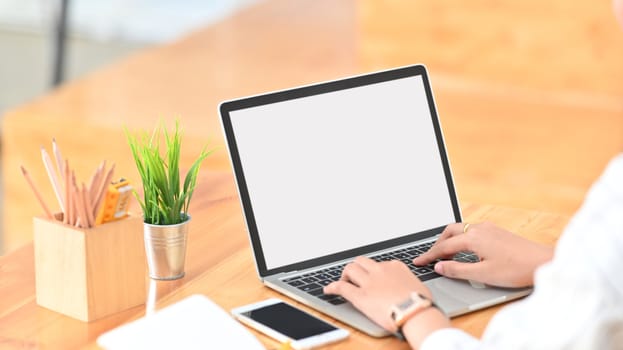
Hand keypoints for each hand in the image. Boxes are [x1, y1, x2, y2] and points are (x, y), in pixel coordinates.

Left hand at [323, 257, 445, 331]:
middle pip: (361, 261)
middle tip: (354, 277)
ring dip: (345, 275)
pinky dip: (333, 287)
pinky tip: (328, 290)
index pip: (379, 264)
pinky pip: (341, 287)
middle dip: (356, 268)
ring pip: (350, 269)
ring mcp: (369, 282)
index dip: (373, 271)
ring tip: (344, 282)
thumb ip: (407, 283)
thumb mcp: (418, 286)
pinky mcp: (360, 296)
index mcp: (395, 267)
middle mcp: (380, 270)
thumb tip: (407, 289)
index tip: (371, 277)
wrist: (417, 313)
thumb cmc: (422, 304)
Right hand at [413, 222, 553, 287]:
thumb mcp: (483, 274)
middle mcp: (479, 229)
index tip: (418, 262)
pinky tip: (465, 250)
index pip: (444, 247)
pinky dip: (461, 238)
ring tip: (445, 254)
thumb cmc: (516, 269)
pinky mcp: (497, 231)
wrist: (543, 262)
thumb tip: (439, 267)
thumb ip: (458, 270)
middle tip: (430, 257)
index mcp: (473, 238)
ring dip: (449, 240)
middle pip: (449, 231)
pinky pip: (471, 230)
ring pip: (460, 229)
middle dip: (437, 243)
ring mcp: (489, 228)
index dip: (429, 255)